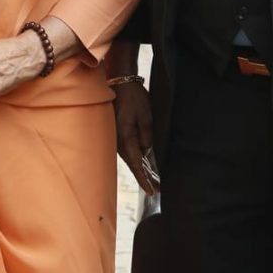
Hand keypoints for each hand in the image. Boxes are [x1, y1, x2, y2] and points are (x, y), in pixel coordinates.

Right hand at [113, 79, 156, 195]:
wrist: (120, 81)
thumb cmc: (134, 97)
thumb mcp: (146, 115)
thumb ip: (147, 135)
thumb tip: (147, 151)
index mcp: (125, 138)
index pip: (135, 164)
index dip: (144, 179)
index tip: (152, 191)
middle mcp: (118, 140)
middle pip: (132, 164)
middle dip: (144, 177)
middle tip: (156, 189)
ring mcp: (116, 136)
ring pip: (129, 157)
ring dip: (140, 167)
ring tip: (153, 179)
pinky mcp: (117, 131)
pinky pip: (127, 149)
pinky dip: (135, 157)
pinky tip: (143, 162)